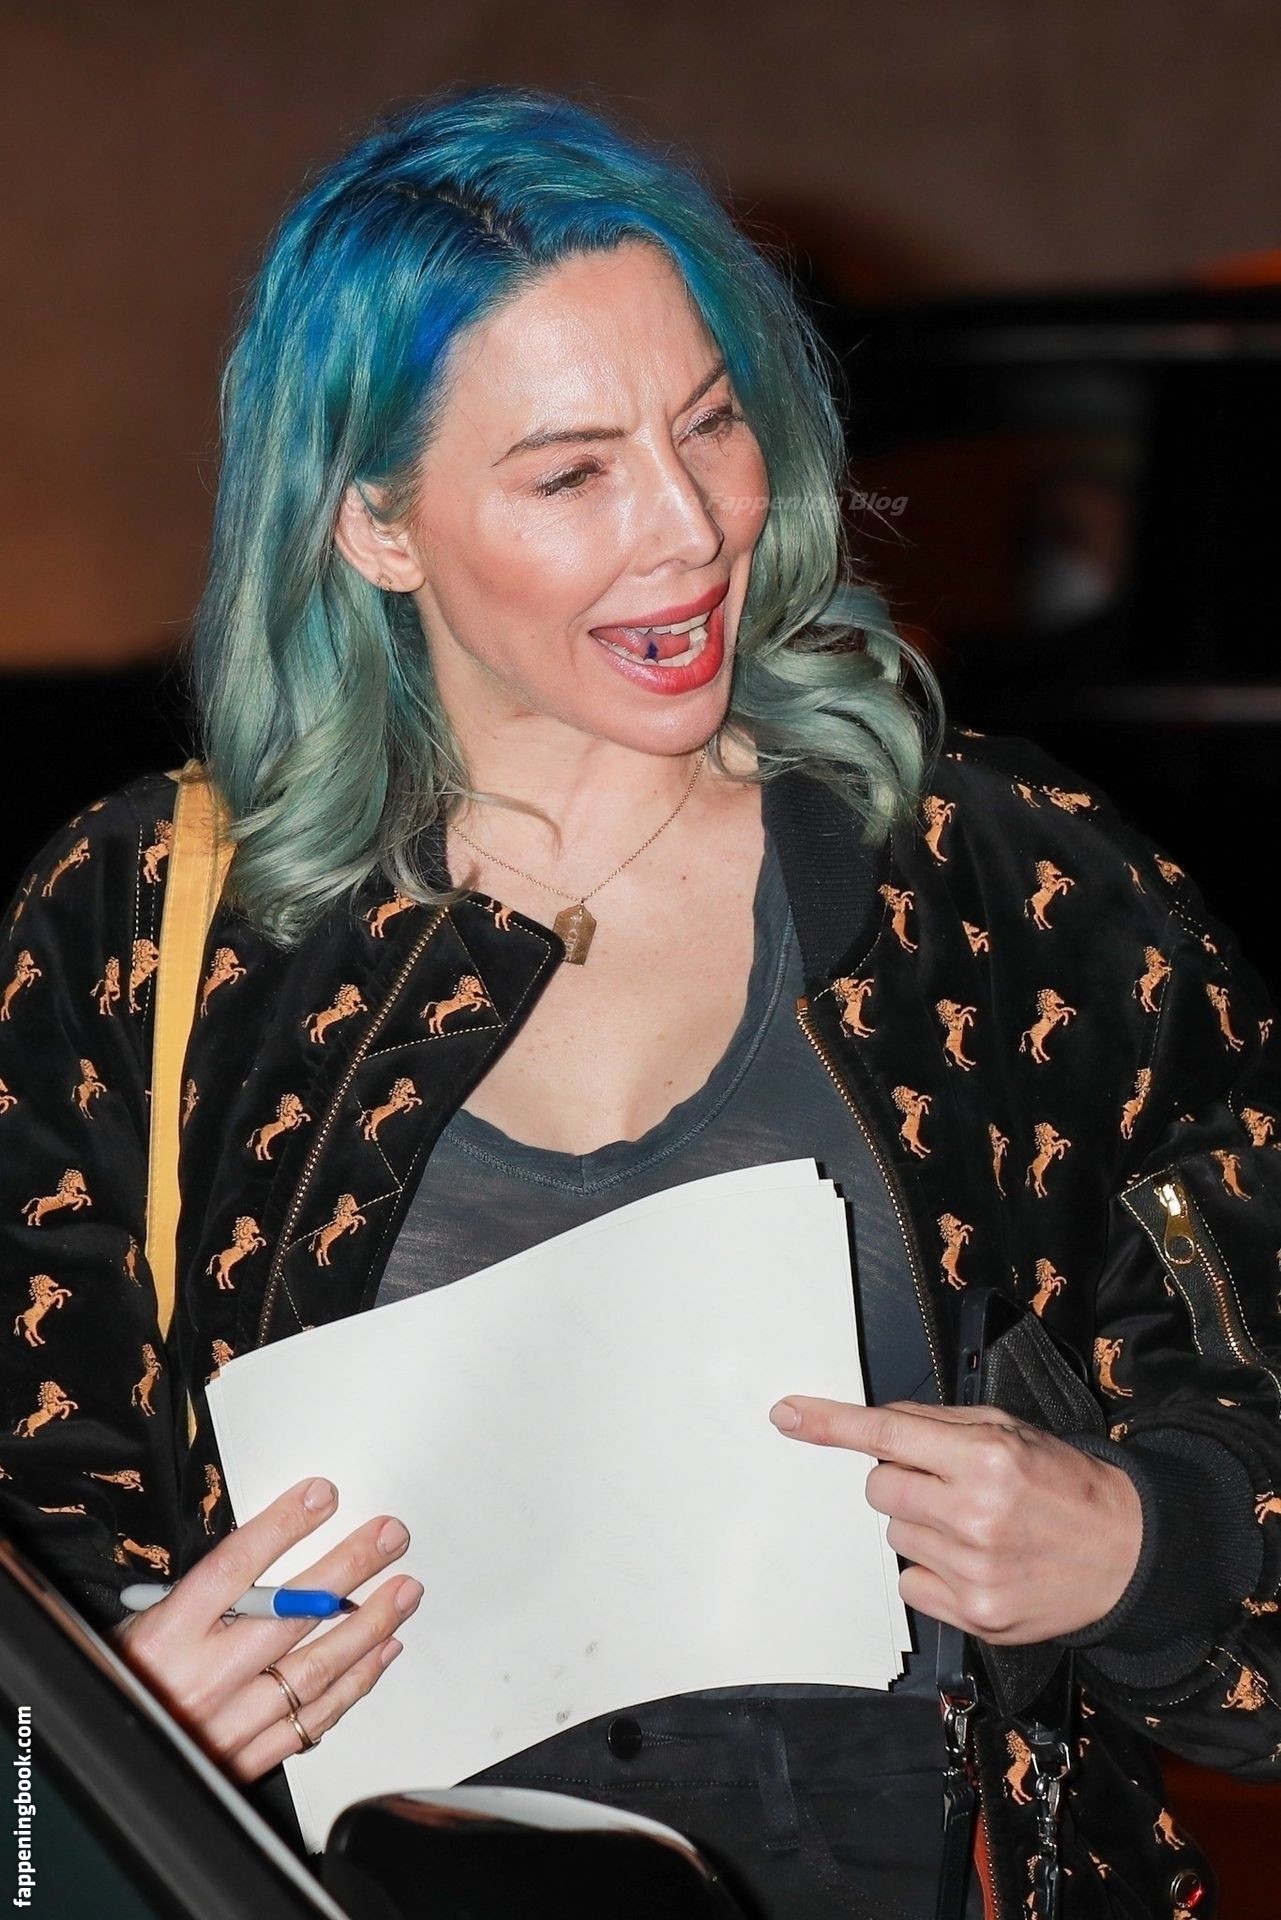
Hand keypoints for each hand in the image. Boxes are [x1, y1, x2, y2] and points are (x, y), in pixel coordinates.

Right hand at [107, 1476, 421, 1782]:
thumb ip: (198, 1595)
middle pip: (289, 1615)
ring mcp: (229, 1724)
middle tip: (389, 1538)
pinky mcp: (247, 1760)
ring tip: (404, 1591)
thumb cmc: (123, 1682)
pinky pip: (313, 1719)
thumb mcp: (138, 1624)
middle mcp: (202, 1679)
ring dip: (369, 1625)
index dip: (283, 1528)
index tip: (322, 1496)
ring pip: (314, 1669)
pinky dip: (355, 1683)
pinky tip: (382, 1651)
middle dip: (349, 1569)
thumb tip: (265, 1546)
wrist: (111, 1759)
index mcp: (167, 1636)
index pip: (234, 1568)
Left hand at [768, 1397, 1142, 1643]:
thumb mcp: (1011, 1431)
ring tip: (975, 1526)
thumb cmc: (1066, 1485)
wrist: (1127, 1554)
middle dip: (901, 1481)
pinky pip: (910, 1583)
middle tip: (946, 1485)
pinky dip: (930, 1571)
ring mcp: (973, 1569)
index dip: (831, 1423)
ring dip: (921, 1526)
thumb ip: (941, 1424)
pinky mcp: (975, 1614)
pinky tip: (972, 1563)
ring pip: (894, 1535)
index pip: (888, 1433)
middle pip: (880, 1489)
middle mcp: (976, 1513)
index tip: (788, 1415)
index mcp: (986, 1457)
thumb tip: (877, 1425)